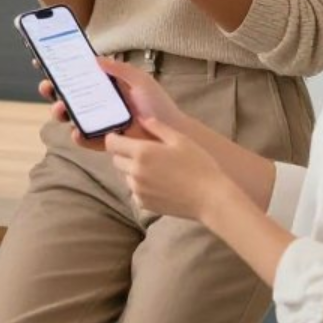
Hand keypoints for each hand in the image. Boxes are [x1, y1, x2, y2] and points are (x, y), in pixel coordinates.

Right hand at [38, 56, 188, 151]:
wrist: (172, 135)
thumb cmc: (158, 106)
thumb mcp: (141, 81)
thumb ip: (119, 69)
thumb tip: (95, 58)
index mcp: (105, 86)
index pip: (77, 75)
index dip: (59, 69)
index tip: (42, 62)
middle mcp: (99, 103)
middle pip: (67, 95)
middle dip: (52, 90)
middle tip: (48, 87)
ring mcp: (100, 123)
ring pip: (71, 117)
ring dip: (60, 112)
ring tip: (61, 109)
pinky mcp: (104, 142)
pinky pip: (86, 139)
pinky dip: (78, 136)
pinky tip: (76, 132)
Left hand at [105, 104, 230, 220]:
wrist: (210, 198)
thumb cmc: (199, 166)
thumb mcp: (180, 140)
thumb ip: (158, 127)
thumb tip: (142, 119)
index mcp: (142, 152)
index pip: (111, 143)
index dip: (115, 138)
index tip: (122, 137)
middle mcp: (135, 171)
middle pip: (116, 159)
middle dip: (125, 154)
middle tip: (144, 153)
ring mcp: (138, 189)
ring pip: (125, 176)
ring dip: (133, 171)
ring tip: (156, 170)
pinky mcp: (144, 203)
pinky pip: (134, 192)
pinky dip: (141, 187)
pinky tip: (159, 184)